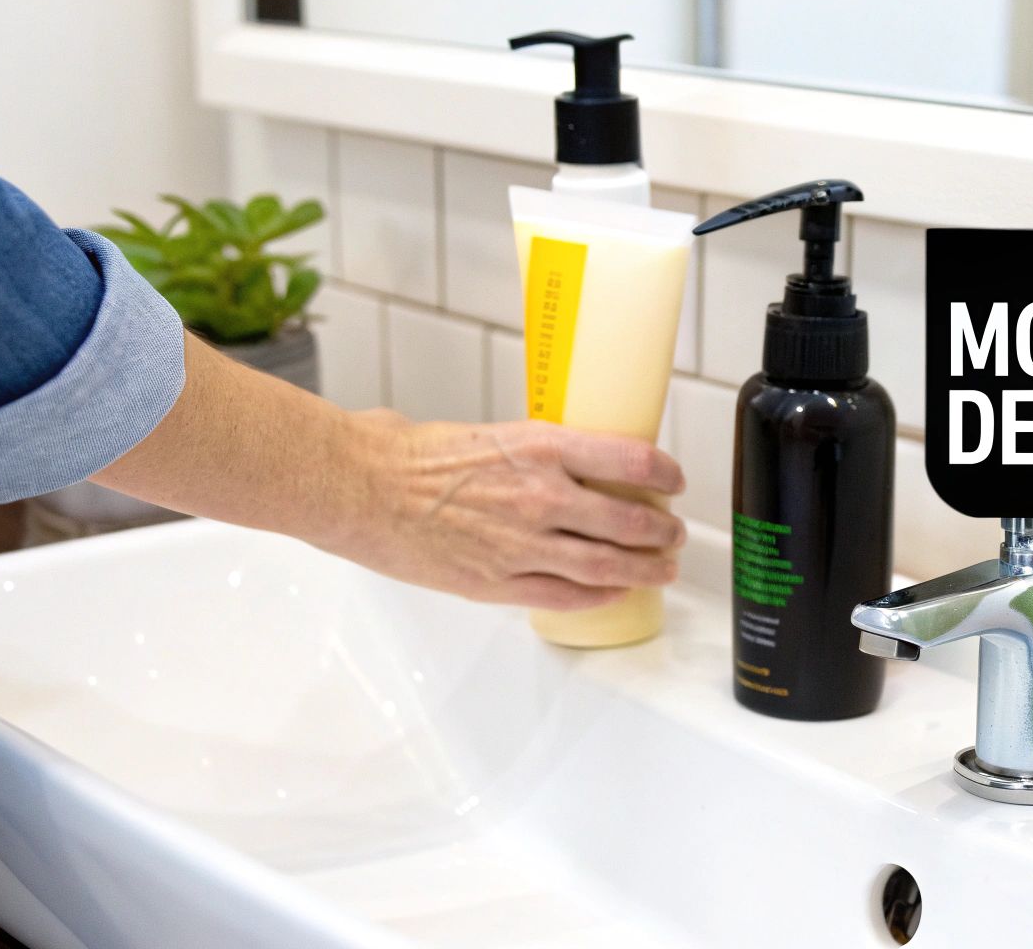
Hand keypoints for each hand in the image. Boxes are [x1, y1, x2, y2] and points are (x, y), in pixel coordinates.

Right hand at [94, 336, 684, 611]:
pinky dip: (598, 597)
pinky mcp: (497, 582)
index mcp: (543, 446)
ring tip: (662, 569)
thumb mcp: (488, 434)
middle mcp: (543, 495)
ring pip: (608, 565)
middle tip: (674, 534)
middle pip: (630, 521)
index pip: (632, 461)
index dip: (665, 475)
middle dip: (661, 531)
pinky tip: (613, 593)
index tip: (674, 481)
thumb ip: (531, 452)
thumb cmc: (408, 453)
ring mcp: (523, 544)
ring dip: (644, 569)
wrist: (358, 485)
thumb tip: (557, 459)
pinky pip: (565, 596)